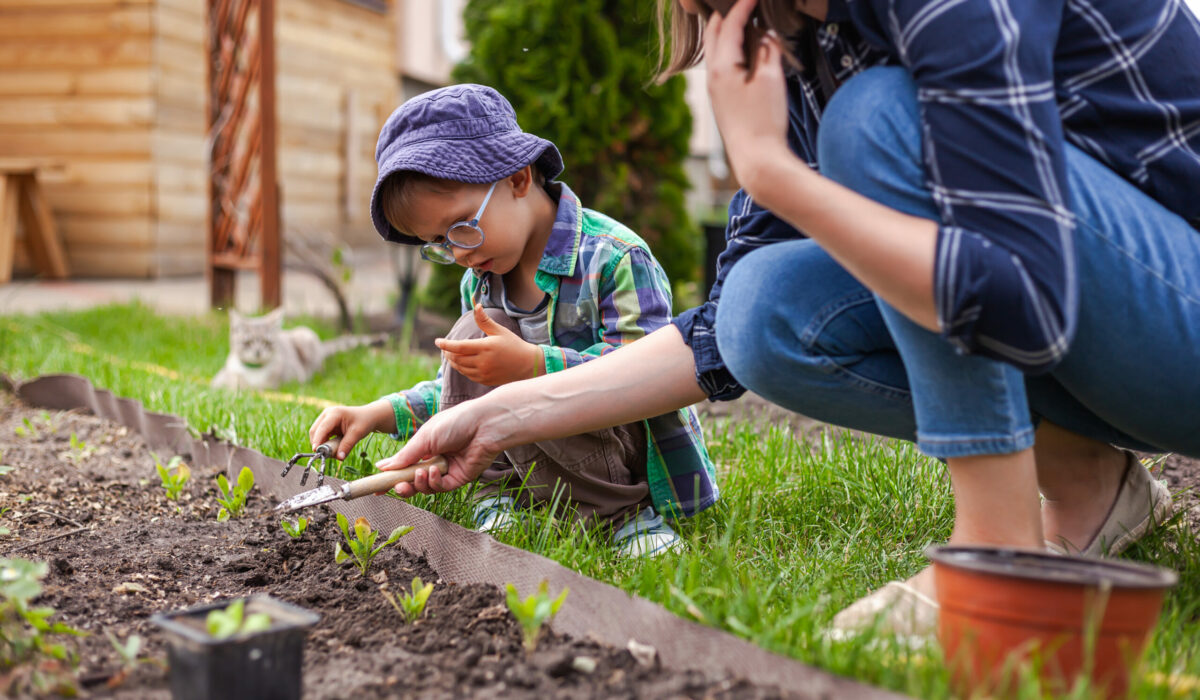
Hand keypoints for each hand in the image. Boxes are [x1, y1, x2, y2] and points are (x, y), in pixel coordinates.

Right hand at [307, 399, 394, 459]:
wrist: (368, 416)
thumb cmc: (364, 422)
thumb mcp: (357, 433)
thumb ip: (347, 445)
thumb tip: (339, 458)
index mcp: (334, 413)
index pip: (322, 428)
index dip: (318, 439)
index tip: (316, 450)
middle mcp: (327, 414)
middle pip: (315, 431)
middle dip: (318, 443)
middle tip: (326, 455)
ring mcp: (326, 419)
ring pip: (317, 435)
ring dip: (322, 444)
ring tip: (333, 452)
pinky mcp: (327, 425)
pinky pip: (321, 436)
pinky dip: (325, 443)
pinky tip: (334, 448)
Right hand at [373, 400, 503, 496]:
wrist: (485, 425)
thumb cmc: (456, 423)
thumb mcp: (425, 437)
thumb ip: (406, 455)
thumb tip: (384, 467)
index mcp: (424, 446)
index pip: (403, 465)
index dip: (390, 477)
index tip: (376, 487)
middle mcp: (434, 459)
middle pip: (413, 480)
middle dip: (402, 485)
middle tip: (396, 486)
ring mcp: (446, 470)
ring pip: (425, 487)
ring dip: (418, 483)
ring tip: (419, 473)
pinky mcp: (459, 478)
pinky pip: (441, 487)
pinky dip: (434, 482)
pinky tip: (433, 472)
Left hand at [434, 304, 541, 386]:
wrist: (528, 365)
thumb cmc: (513, 345)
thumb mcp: (499, 331)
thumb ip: (484, 320)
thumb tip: (476, 306)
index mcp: (485, 347)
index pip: (459, 347)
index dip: (446, 345)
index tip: (438, 341)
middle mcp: (483, 362)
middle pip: (457, 358)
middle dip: (448, 352)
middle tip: (445, 347)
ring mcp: (484, 373)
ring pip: (460, 368)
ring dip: (453, 361)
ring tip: (451, 354)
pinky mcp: (485, 380)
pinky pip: (468, 375)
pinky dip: (462, 369)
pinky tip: (462, 363)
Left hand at [703, 0, 790, 194]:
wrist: (757, 160)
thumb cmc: (765, 121)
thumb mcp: (771, 79)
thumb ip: (769, 50)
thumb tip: (766, 34)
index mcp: (722, 67)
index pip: (730, 24)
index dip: (742, 5)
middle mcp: (712, 77)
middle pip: (714, 34)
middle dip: (727, 14)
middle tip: (742, 4)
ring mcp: (714, 91)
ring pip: (716, 51)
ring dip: (727, 33)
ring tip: (744, 21)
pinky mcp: (721, 102)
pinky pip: (721, 66)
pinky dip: (731, 51)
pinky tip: (745, 52)